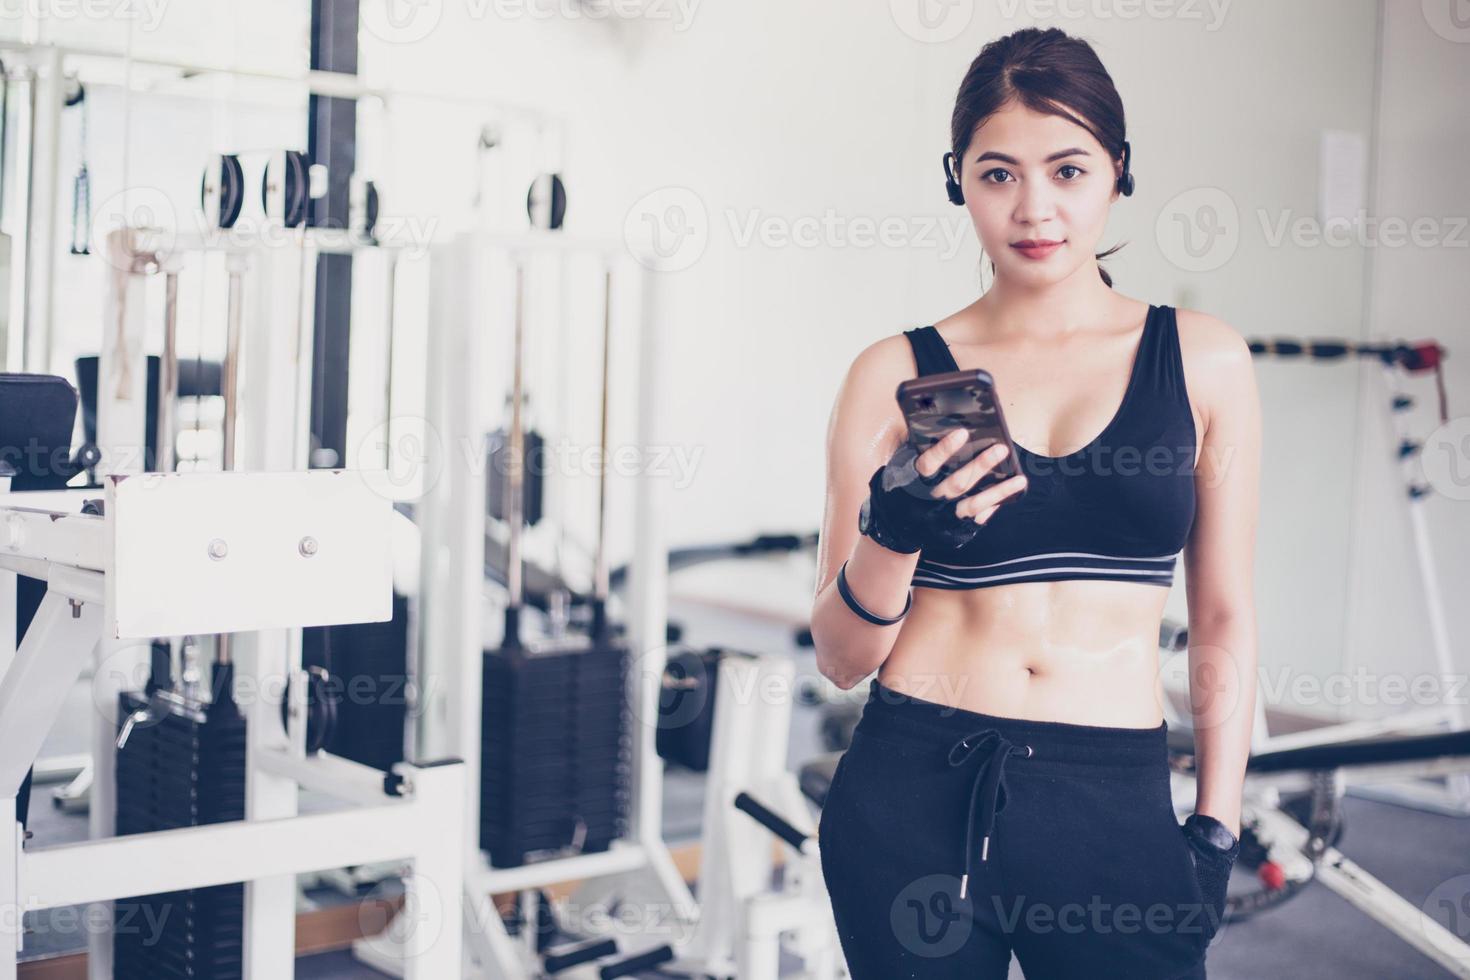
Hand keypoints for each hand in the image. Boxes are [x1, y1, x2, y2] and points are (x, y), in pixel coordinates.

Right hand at [863, 430, 1027, 552]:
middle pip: (957, 484)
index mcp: (911, 483)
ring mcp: (942, 519)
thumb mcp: (899, 468)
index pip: (928, 465)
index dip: (944, 449)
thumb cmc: (901, 488)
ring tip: (1020, 479)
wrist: (895, 528)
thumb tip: (935, 425)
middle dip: (980, 466)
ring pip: (973, 505)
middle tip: (1001, 448)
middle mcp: (928, 502)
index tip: (963, 432)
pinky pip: (977, 519)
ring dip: (998, 492)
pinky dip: (993, 506)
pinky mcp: (953, 531)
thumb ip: (914, 449)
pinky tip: (1010, 494)